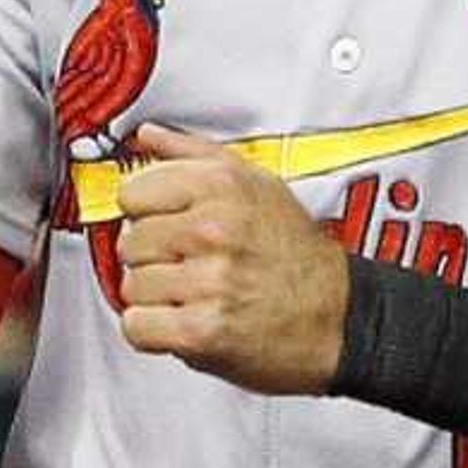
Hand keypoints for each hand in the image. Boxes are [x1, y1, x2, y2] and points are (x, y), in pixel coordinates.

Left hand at [114, 124, 351, 395]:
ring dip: (155, 297)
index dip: (146, 213)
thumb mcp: (257, 183)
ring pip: (131, 286)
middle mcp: (213, 230)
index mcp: (219, 187)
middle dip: (152, 257)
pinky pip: (137, 327)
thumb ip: (194, 153)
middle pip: (128, 242)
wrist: (339, 316)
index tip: (167, 225)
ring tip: (193, 293)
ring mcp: (208, 281)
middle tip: (188, 265)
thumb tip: (148, 135)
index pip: (131, 193)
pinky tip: (183, 320)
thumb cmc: (296, 254)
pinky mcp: (203, 331)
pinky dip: (153, 331)